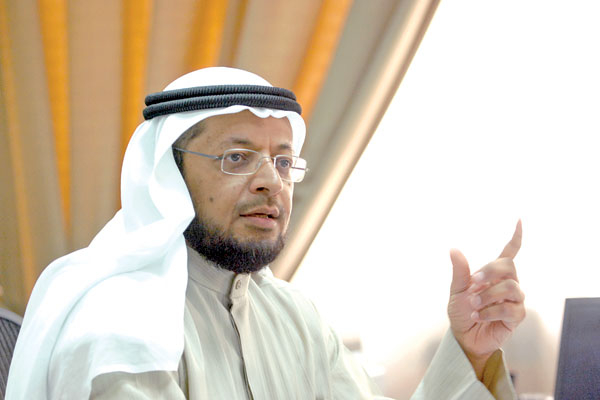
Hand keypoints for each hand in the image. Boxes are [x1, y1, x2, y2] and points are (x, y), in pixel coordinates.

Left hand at [447, 220, 524, 378]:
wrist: (464, 337)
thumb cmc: (461, 312)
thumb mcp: (456, 291)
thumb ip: (460, 271)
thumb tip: (454, 249)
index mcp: (493, 274)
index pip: (510, 252)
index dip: (516, 237)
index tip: (518, 220)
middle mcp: (508, 283)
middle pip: (509, 266)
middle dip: (489, 272)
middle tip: (472, 283)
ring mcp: (515, 299)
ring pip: (511, 287)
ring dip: (488, 295)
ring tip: (473, 305)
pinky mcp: (517, 316)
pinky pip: (510, 308)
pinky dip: (490, 311)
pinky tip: (478, 316)